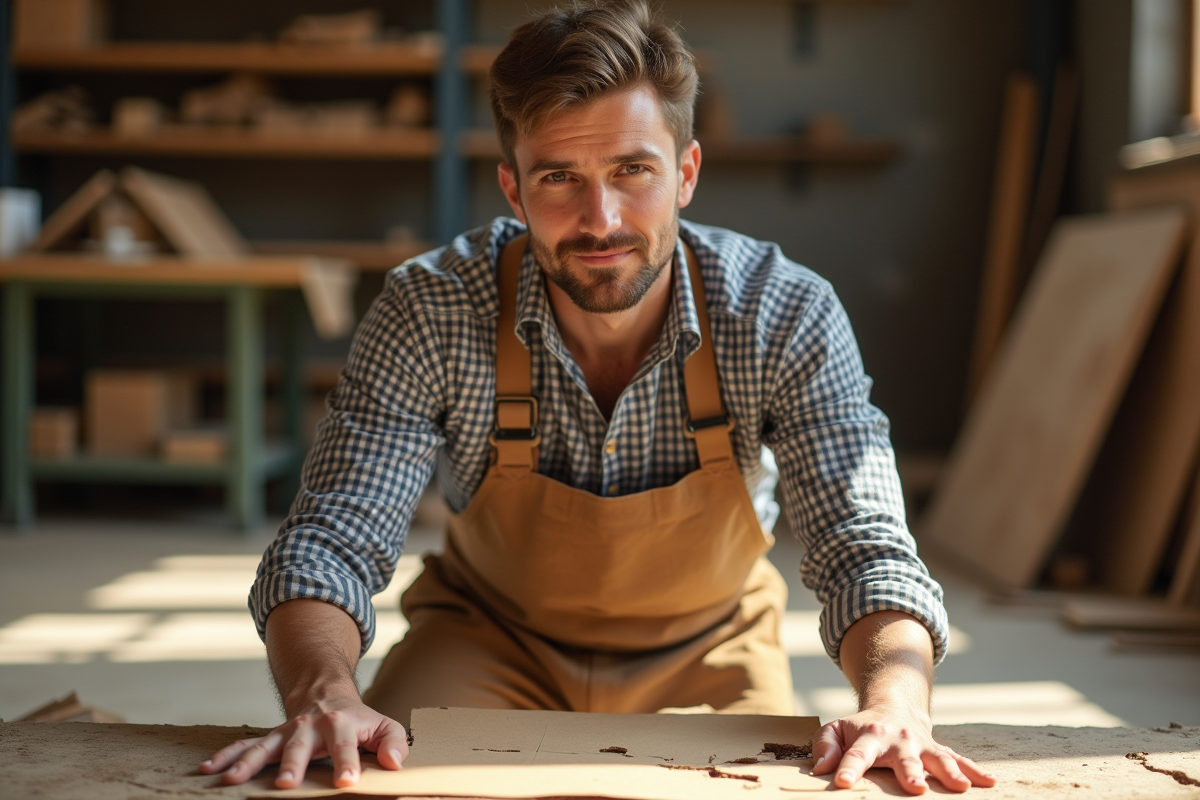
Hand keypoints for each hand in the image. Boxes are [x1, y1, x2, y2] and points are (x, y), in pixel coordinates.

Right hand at [198, 695, 408, 788]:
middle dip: (292, 764)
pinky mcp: (270, 737)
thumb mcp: (384, 726)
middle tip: (285, 784)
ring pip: (265, 745)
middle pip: (300, 745)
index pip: (346, 746)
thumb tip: (394, 763)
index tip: (347, 781)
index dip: (347, 763)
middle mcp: (310, 726)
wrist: (328, 694)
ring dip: (248, 762)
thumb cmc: (359, 720)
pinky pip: (246, 745)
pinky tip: (208, 769)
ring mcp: (286, 731)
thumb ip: (395, 742)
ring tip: (231, 780)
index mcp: (342, 724)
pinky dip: (226, 755)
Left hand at [811, 706, 996, 793]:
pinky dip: (974, 771)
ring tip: (959, 787)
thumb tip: (820, 769)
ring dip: (949, 773)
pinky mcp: (939, 751)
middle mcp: (899, 741)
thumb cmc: (859, 729)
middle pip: (904, 759)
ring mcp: (922, 746)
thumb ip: (825, 746)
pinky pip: (959, 761)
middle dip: (910, 773)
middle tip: (915, 787)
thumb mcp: (836, 730)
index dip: (849, 768)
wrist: (894, 708)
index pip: (856, 755)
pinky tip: (990, 782)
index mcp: (869, 737)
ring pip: (937, 759)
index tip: (843, 782)